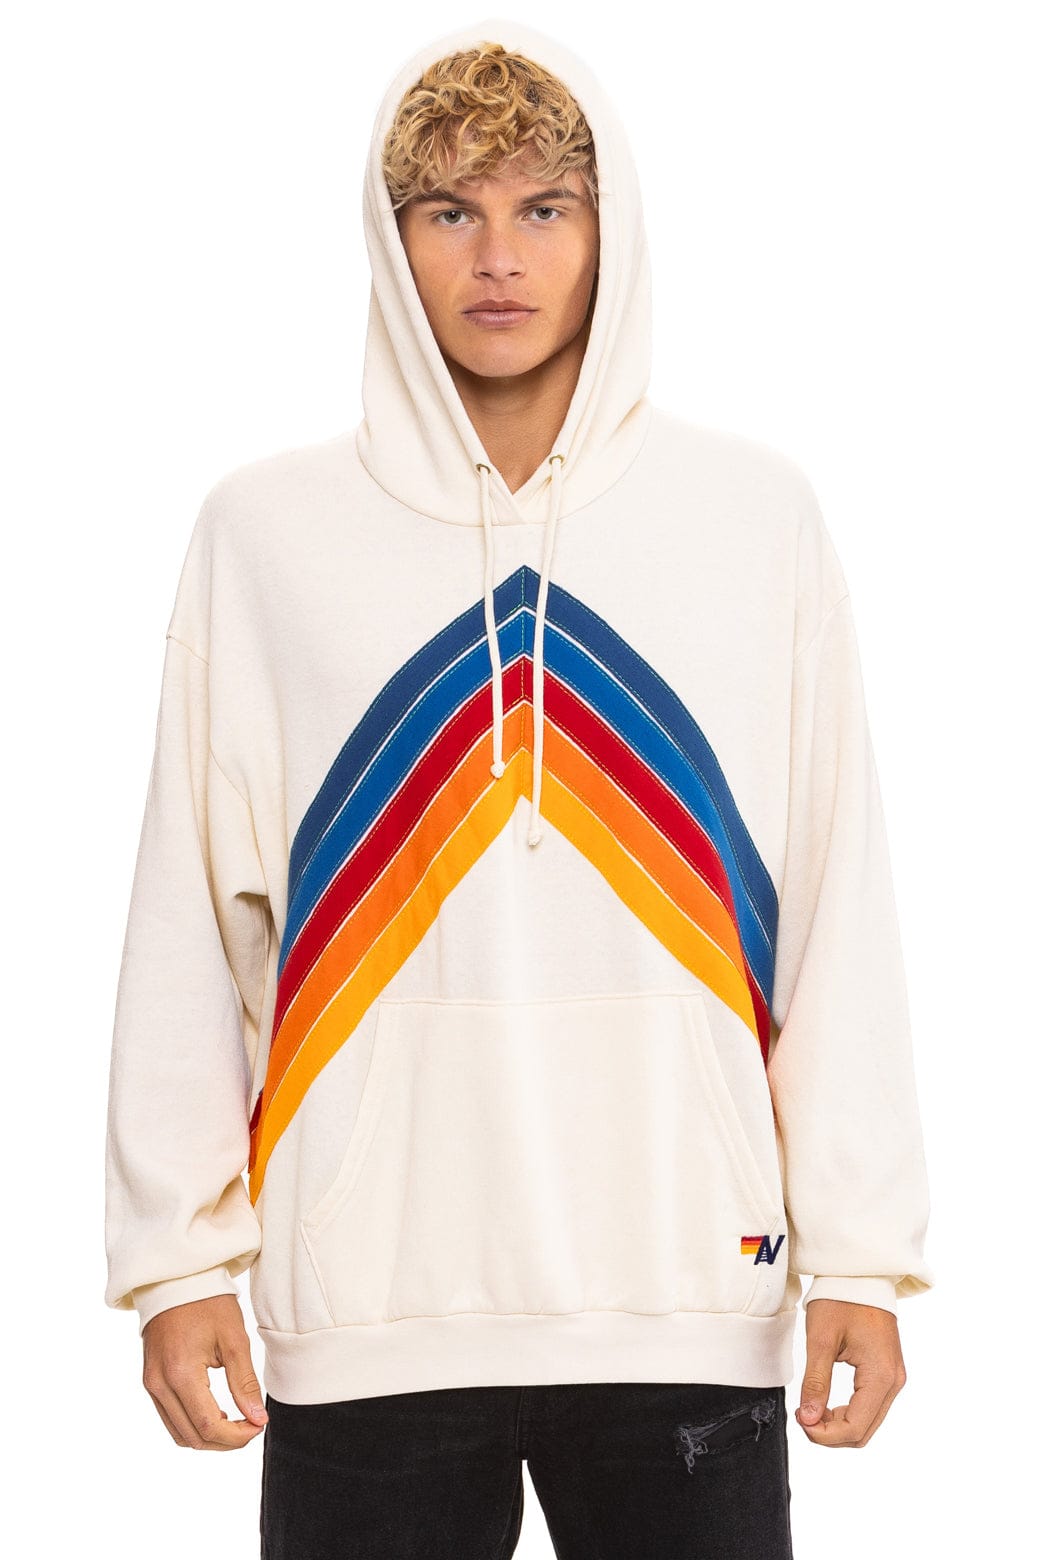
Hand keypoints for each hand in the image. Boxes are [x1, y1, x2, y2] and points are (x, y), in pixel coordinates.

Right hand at [141, 1293, 268, 1449]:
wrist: (176, 1279)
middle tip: (252, 1426)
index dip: (237, 1436)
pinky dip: (192, 1424)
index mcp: (180, 1373)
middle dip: (225, 1441)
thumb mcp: (233, 1339)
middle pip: (192, 1437)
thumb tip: (257, 1419)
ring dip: (208, 1437)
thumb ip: (244, 1383)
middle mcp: (159, 1384)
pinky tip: (215, 1413)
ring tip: (237, 1422)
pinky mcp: (150, 1381)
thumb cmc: (207, 1302)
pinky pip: (169, 1417)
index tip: (259, 1426)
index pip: (208, 1426)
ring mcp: (151, 1384)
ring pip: (179, 1433)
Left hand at [796, 1298, 906, 1446]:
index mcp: (881, 1375)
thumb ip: (815, 1383)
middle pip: (864, 1432)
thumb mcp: (821, 1339)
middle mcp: (894, 1382)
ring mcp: (894, 1378)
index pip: (855, 1427)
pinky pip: (871, 1408)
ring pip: (868, 1423)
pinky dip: (848, 1413)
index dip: (824, 1435)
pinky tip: (826, 1403)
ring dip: (839, 1425)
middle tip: (802, 1416)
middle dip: (831, 1434)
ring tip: (811, 1409)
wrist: (860, 1275)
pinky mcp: (888, 1373)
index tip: (800, 1421)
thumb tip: (808, 1419)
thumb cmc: (840, 1299)